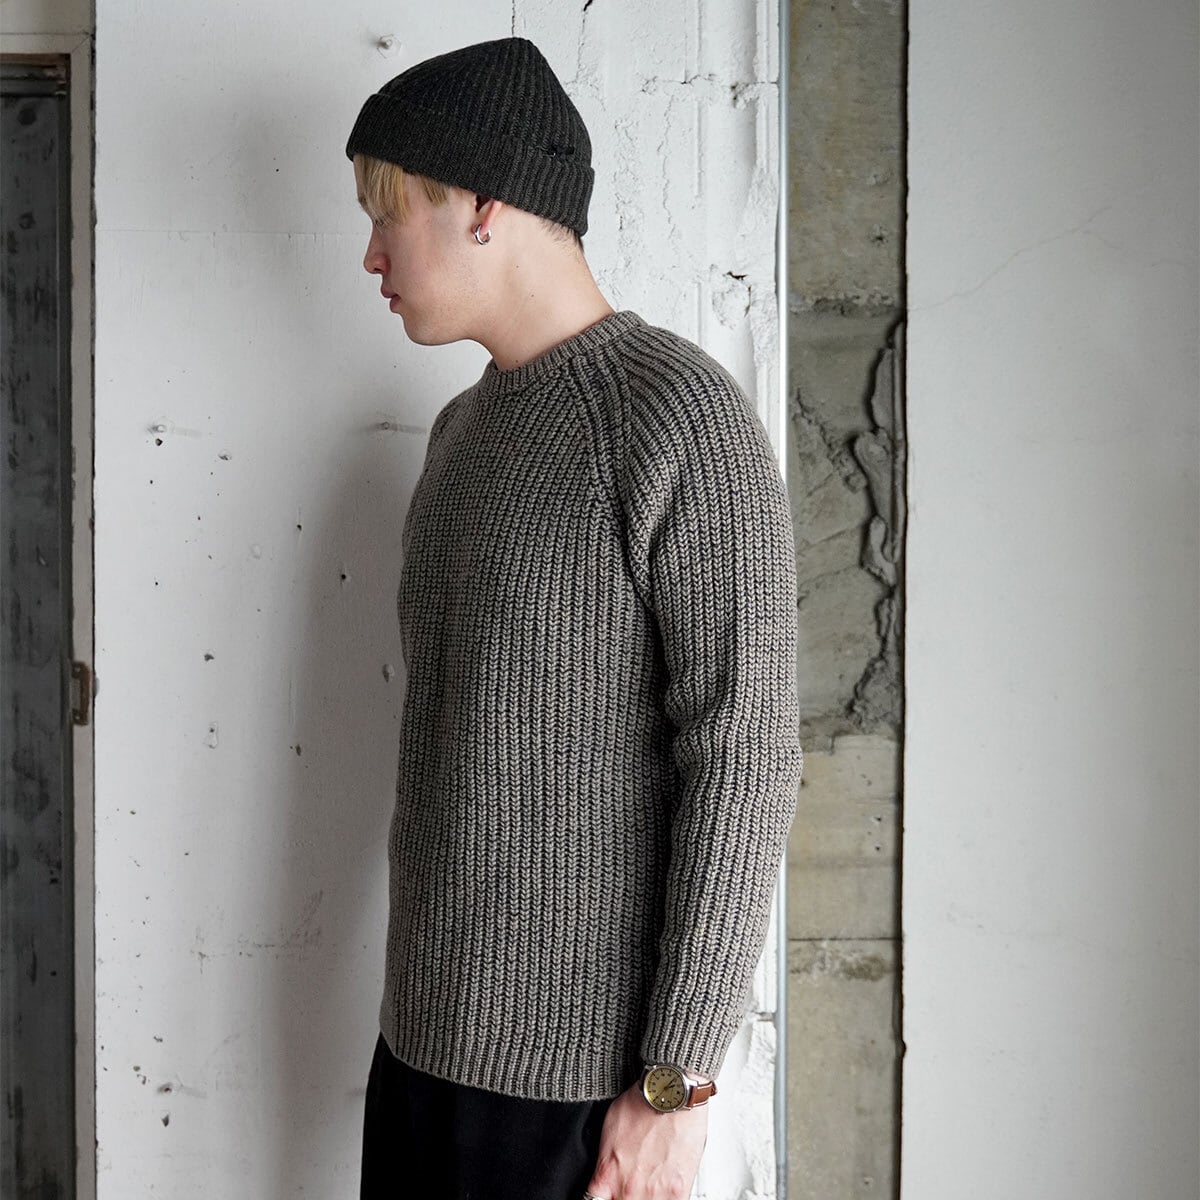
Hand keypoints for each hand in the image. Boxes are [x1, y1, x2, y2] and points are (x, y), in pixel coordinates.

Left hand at [583, 1082, 708, 1199]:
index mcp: (607, 1174)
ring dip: (644, 1197)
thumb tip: (606, 1172)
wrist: (672, 1092)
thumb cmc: (643, 1103)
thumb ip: (606, 1159)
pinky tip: (663, 1188)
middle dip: (623, 1196)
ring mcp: (653, 1194)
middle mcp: (628, 1189)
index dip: (602, 1198)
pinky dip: (664, 1198)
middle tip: (631, 1181)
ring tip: (649, 1182)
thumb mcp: (610, 1129)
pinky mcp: (677, 1192)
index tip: (608, 1193)